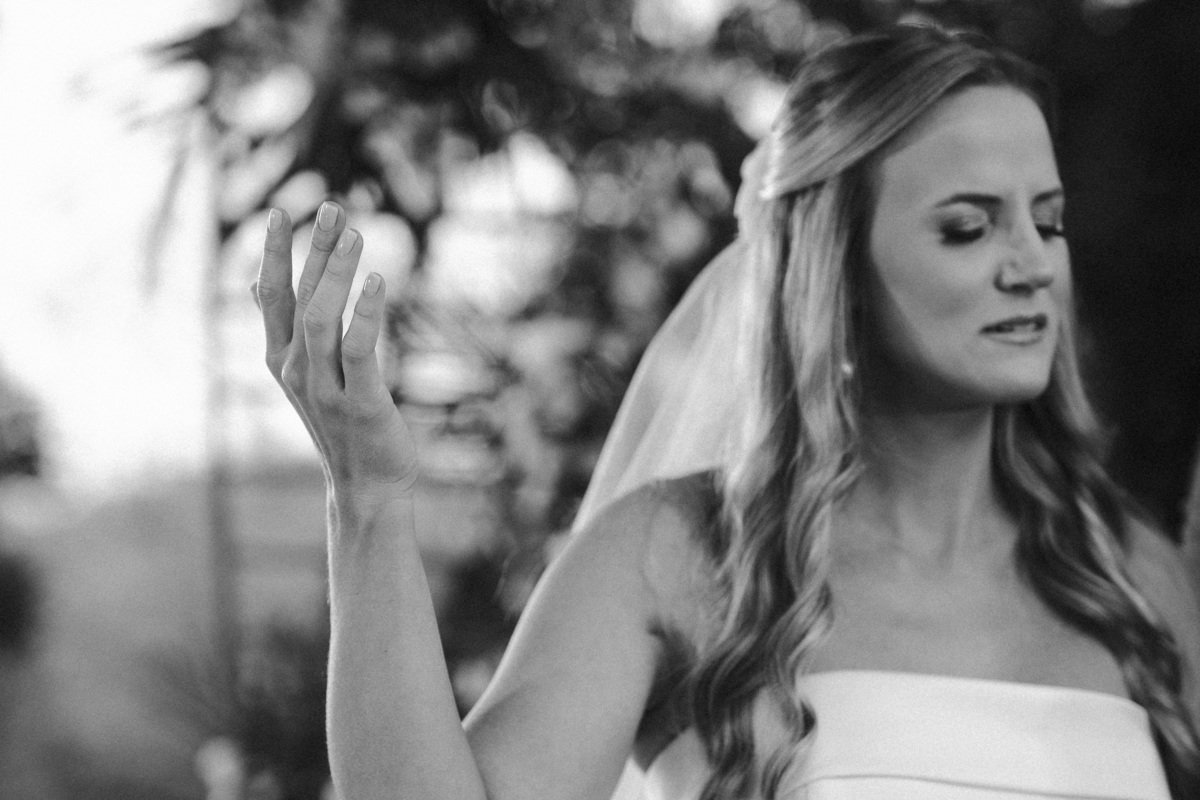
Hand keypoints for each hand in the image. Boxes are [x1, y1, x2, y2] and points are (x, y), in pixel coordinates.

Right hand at [253, 201, 417, 503]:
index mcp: (281, 360)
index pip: (272, 296)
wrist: (366, 486)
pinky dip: (365, 314)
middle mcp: (296, 370)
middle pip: (299, 297)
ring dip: (336, 273)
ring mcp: (325, 388)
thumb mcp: (307, 376)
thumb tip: (255, 284)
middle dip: (313, 250)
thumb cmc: (342, 426)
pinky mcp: (359, 402)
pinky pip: (358, 350)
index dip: (274, 254)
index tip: (281, 212)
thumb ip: (285, 330)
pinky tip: (377, 282)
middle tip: (332, 206)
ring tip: (355, 233)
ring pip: (322, 318)